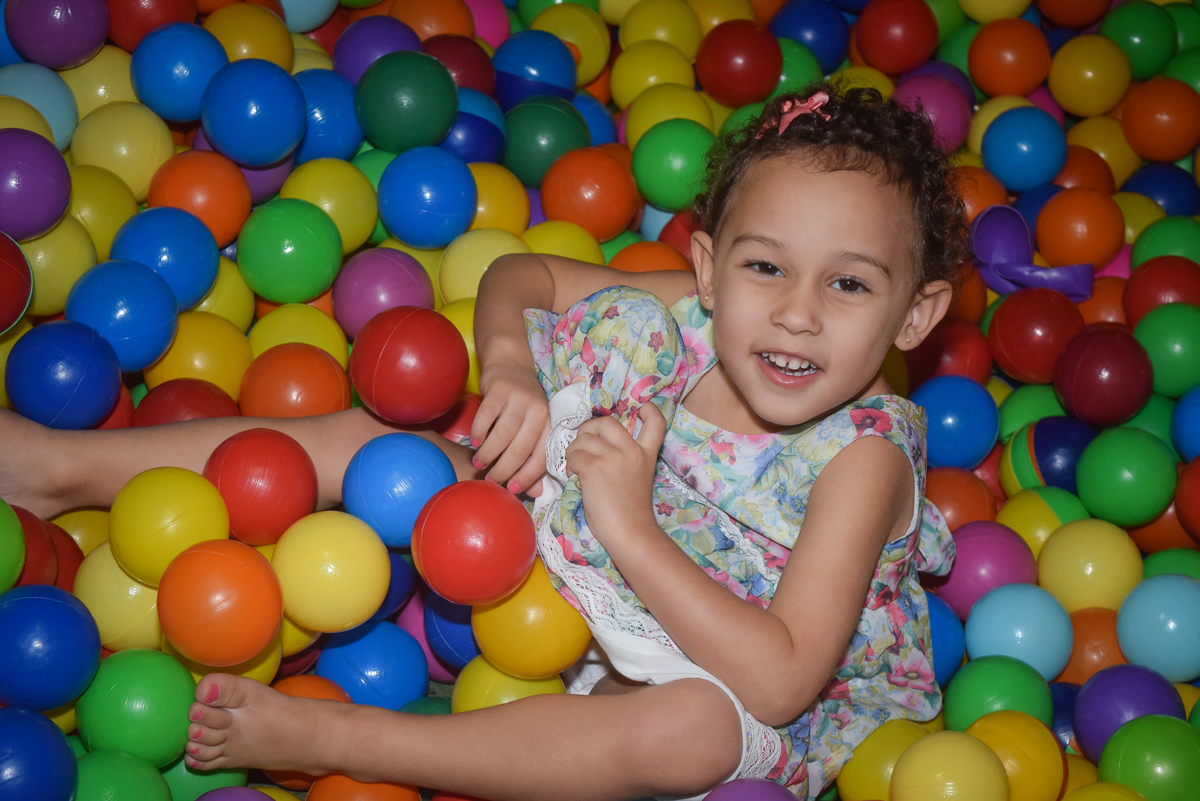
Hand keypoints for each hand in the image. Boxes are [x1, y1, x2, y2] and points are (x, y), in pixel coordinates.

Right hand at [471, 359, 550, 495]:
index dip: (527, 477)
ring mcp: (520, 398)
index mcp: (548, 424)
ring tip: (479, 463)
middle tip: (491, 480)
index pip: (541, 457)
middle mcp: (538, 411)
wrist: (510, 364)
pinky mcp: (500, 388)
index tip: (512, 490)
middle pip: (520, 448)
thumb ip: (532, 459)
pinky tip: (474, 441)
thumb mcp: (531, 428)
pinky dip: (479, 431)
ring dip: (488, 453)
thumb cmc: (521, 404)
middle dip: (504, 470)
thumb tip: (534, 492)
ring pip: (503, 434)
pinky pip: (487, 416)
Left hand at [565, 403, 666, 541]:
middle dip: (589, 431)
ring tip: (578, 471)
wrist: (629, 533)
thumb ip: (624, 458)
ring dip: (575, 452)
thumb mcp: (637, 477)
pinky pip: (573, 455)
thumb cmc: (629, 513)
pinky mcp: (594, 467)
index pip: (656, 421)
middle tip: (584, 448)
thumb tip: (594, 444)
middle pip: (605, 422)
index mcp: (646, 454)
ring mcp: (613, 457)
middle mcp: (631, 450)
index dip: (649, 409)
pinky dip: (569, 466)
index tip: (641, 409)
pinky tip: (576, 479)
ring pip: (583, 438)